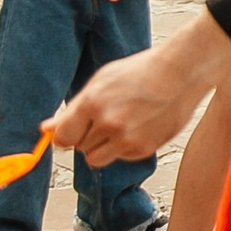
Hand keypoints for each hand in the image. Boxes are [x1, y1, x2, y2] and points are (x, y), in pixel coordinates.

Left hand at [45, 25, 225, 163]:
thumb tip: (47, 128)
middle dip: (88, 136)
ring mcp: (127, 139)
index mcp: (93, 103)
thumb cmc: (143, 71)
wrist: (182, 72)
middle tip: (107, 117)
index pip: (63, 138)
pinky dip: (126, 147)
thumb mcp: (102, 81)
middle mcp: (108, 123)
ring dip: (103, 147)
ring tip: (121, 125)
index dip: (66, 135)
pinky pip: (121, 158)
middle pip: (80, 148)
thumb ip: (74, 109)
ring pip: (98, 159)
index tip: (71, 132)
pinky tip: (139, 126)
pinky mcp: (144, 149)